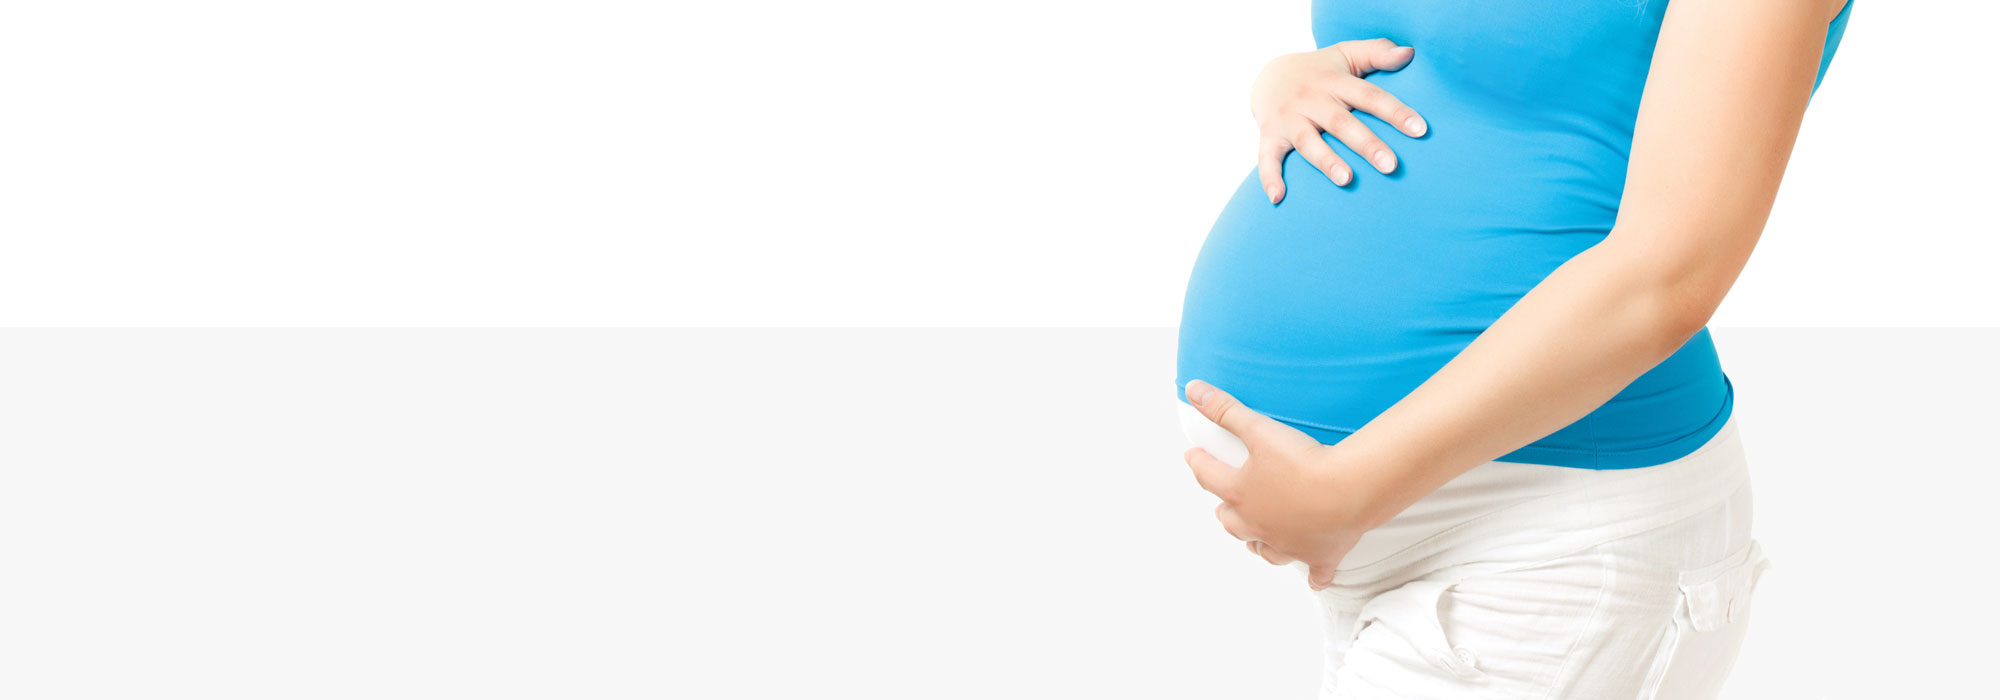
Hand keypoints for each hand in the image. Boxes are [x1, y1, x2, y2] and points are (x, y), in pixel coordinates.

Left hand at [1181, 379, 1373, 589]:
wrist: (1348, 492)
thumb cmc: (1304, 463)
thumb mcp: (1260, 430)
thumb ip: (1226, 410)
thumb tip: (1194, 391)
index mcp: (1241, 494)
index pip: (1208, 476)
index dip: (1198, 463)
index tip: (1192, 455)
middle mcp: (1259, 525)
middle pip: (1231, 520)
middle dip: (1224, 510)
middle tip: (1223, 501)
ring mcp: (1288, 544)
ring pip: (1264, 548)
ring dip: (1257, 542)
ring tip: (1255, 537)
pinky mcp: (1319, 556)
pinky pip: (1316, 572)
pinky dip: (1315, 575)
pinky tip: (1315, 578)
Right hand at [1251, 38, 1427, 202]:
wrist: (1268, 76)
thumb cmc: (1320, 70)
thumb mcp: (1346, 54)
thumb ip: (1377, 51)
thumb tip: (1409, 53)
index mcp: (1335, 81)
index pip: (1369, 96)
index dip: (1394, 112)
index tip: (1420, 129)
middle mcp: (1311, 99)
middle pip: (1341, 123)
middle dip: (1366, 144)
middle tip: (1391, 166)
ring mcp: (1289, 118)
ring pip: (1308, 142)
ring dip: (1326, 161)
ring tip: (1346, 180)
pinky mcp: (1269, 135)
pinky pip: (1267, 157)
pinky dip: (1269, 177)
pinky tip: (1278, 198)